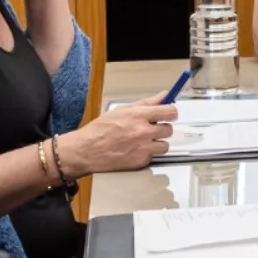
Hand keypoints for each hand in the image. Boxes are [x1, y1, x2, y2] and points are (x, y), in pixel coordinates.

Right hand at [59, 99, 176, 174]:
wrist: (86, 150)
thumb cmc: (100, 130)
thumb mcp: (122, 110)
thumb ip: (146, 103)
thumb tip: (163, 95)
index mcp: (139, 116)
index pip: (169, 112)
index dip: (171, 113)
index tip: (170, 114)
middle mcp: (143, 132)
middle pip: (169, 129)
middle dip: (162, 128)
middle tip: (152, 129)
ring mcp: (143, 148)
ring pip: (164, 145)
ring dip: (157, 143)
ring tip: (144, 141)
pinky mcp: (141, 162)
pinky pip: (153, 156)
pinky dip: (147, 153)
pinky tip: (135, 150)